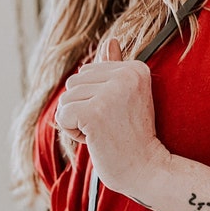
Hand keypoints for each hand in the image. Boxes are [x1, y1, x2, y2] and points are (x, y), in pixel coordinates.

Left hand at [56, 38, 170, 197]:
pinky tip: (94, 140)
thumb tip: (110, 40)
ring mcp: (110, 93)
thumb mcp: (128, 98)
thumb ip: (116, 70)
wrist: (147, 169)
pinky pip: (62, 115)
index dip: (96, 98)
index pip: (88, 72)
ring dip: (77, 122)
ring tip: (104, 133)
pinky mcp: (94, 112)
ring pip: (66, 99)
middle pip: (74, 82)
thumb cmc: (135, 137)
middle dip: (83, 108)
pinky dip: (72, 132)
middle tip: (110, 127)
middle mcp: (125, 75)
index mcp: (136, 68)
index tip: (119, 116)